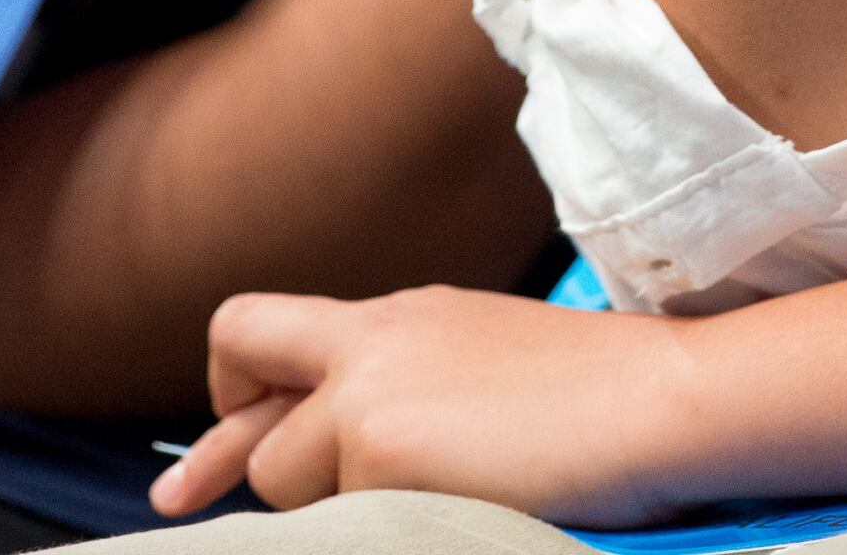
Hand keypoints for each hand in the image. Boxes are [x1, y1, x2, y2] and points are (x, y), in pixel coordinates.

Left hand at [149, 287, 703, 525]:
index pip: (271, 330)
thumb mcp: (487, 363)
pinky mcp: (381, 453)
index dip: (236, 389)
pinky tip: (455, 510)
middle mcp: (371, 341)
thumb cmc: (605, 398)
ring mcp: (368, 396)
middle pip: (237, 356)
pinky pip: (341, 518)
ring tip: (437, 498)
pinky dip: (380, 528)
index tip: (216, 450)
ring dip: (331, 505)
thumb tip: (365, 448)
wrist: (663, 401)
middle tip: (183, 496)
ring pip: (283, 474)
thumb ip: (413, 385)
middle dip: (225, 441)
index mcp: (400, 318)